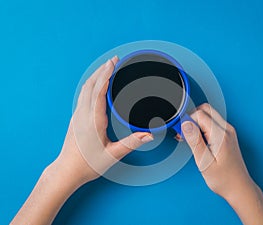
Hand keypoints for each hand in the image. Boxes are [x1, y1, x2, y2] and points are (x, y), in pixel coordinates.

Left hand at [11, 56, 152, 224]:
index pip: (99, 90)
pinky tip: (96, 85)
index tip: (113, 63)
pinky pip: (83, 95)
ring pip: (85, 89)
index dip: (106, 74)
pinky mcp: (76, 119)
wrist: (67, 170)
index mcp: (92, 120)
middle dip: (102, 70)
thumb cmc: (87, 164)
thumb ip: (131, 143)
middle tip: (113, 60)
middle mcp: (83, 114)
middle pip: (90, 85)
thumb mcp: (112, 155)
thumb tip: (149, 135)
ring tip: (106, 68)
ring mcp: (77, 115)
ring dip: (95, 76)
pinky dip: (91, 85)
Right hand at [181, 103, 262, 224]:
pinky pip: (211, 123)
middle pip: (205, 109)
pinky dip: (201, 127)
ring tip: (188, 139)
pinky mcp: (227, 135)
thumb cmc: (223, 179)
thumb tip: (185, 123)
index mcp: (221, 135)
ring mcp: (228, 131)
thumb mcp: (205, 162)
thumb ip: (195, 141)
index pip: (199, 114)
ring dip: (195, 122)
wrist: (239, 188)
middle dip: (191, 118)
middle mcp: (227, 129)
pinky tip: (196, 140)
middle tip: (183, 134)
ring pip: (208, 115)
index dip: (186, 121)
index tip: (180, 133)